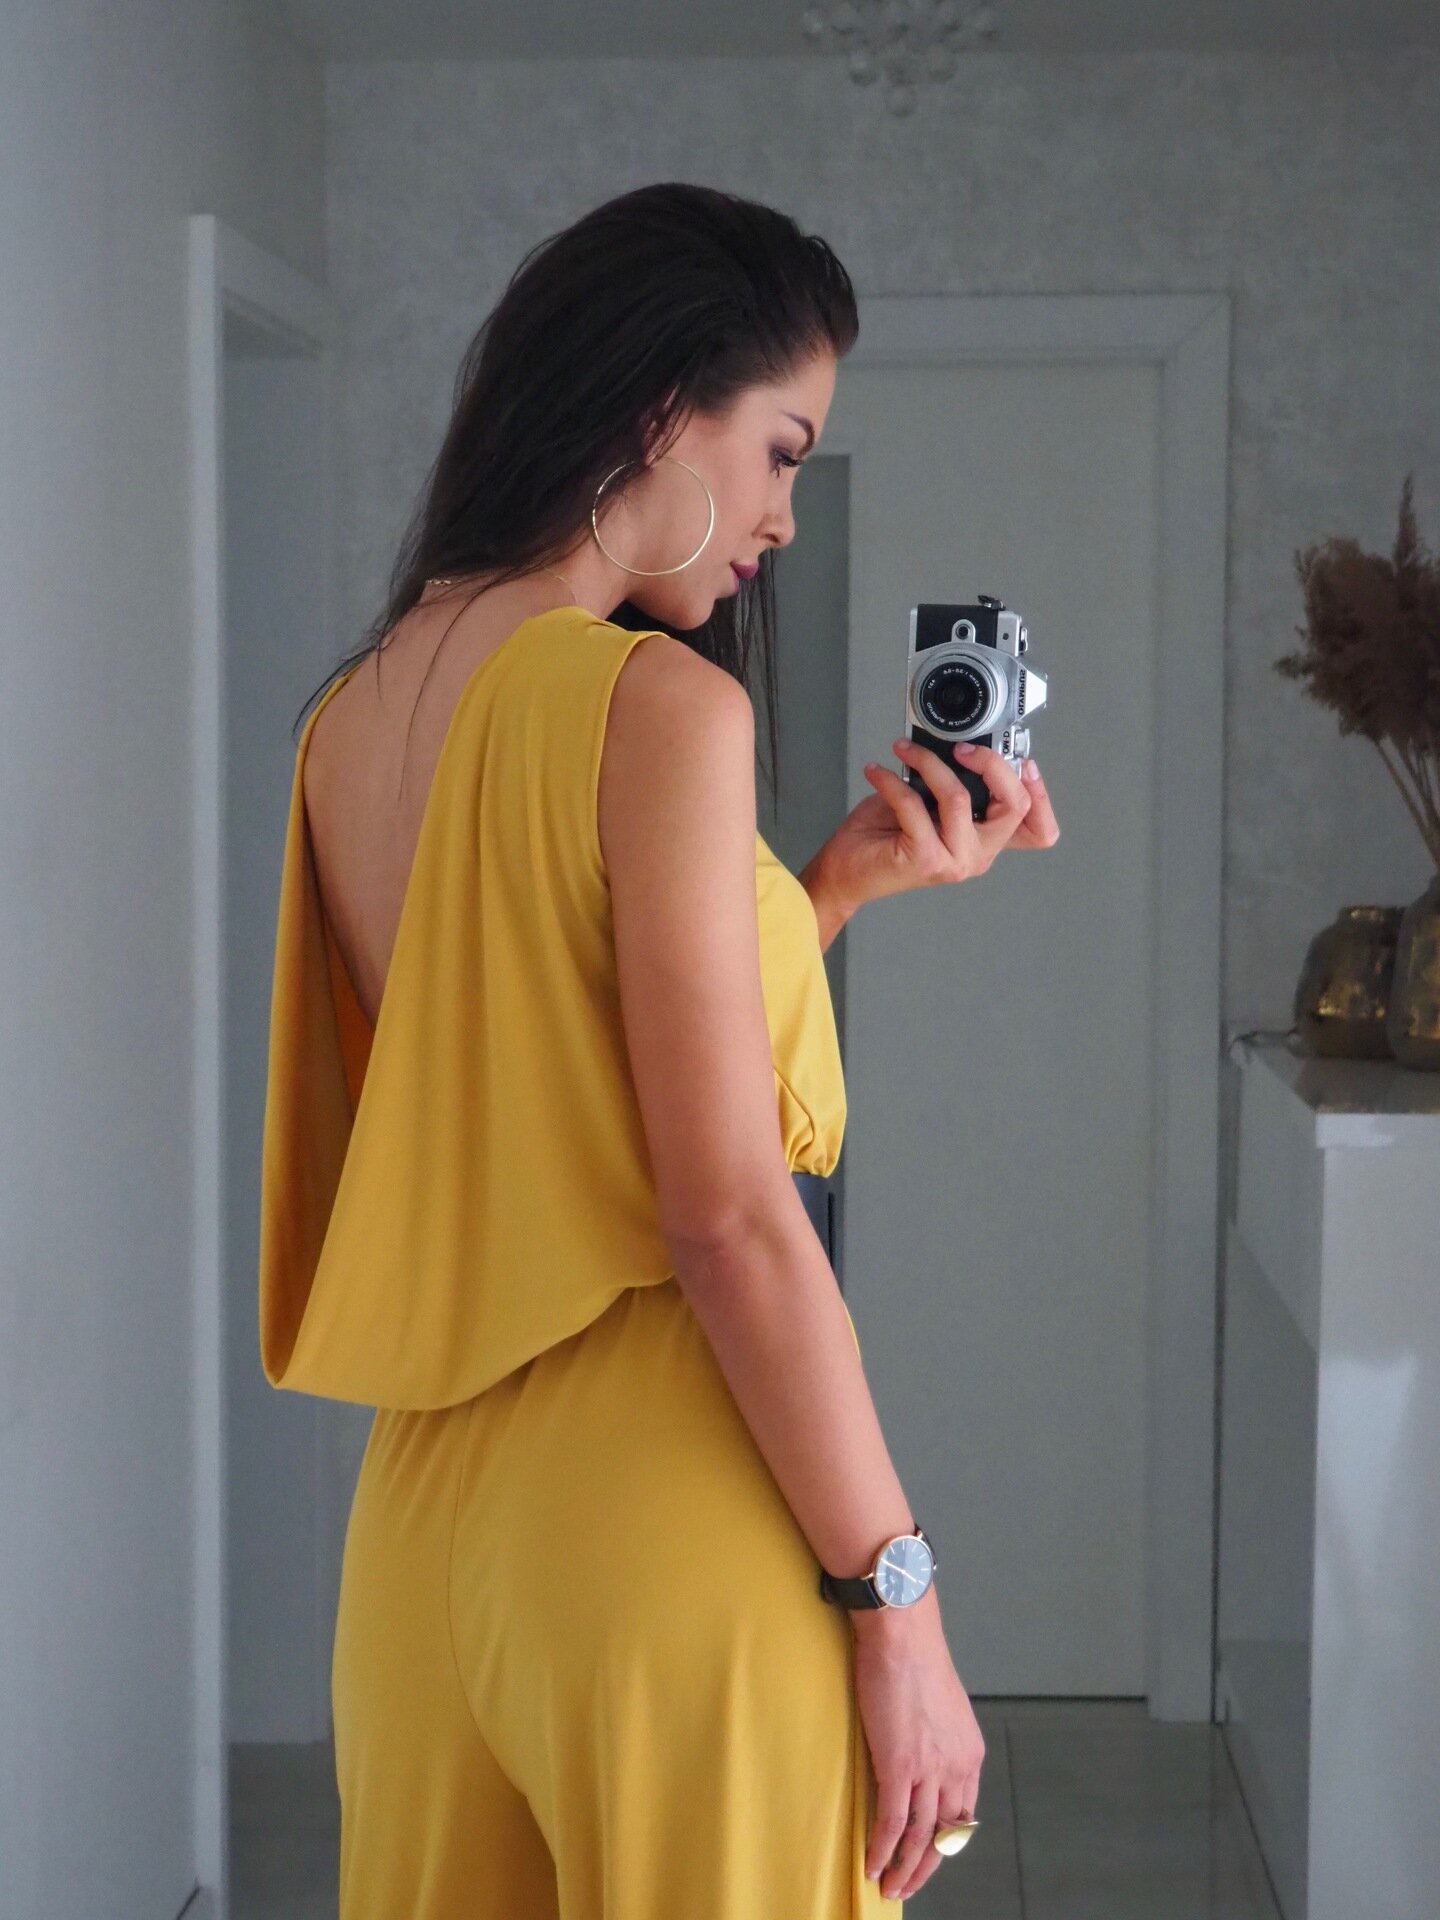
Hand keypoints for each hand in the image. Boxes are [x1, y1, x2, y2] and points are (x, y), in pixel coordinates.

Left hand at [814, 739, 1056, 918]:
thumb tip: (961, 747)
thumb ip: (955, 786)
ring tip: (903, 750)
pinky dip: (891, 780)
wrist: (845, 872)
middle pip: (1014, 805)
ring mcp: (954, 860)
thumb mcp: (930, 804)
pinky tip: (876, 771)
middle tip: (961, 747)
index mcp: (985, 841)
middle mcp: (977, 854)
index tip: (1024, 761)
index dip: (1041, 794)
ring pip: (958, 797)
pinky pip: (913, 804)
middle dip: (992, 763)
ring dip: (927, 762)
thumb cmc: (884, 836)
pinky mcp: (924, 858)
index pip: (1038, 829)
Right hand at [853, 1606, 985, 1902]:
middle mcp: (955, 1767)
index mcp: (969, 1754)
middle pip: (944, 1836)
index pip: (963, 1816)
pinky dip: (881, 1849)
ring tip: (889, 1886)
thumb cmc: (915, 1659)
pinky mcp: (898, 1765)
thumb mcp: (941, 1708)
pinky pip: (891, 1821)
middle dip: (925, 1867)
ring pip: (919, 1837)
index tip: (928, 1859)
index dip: (944, 1844)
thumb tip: (923, 1757)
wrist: (902, 1636)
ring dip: (903, 1868)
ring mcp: (928, 1769)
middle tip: (907, 1886)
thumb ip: (938, 1740)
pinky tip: (872, 1864)